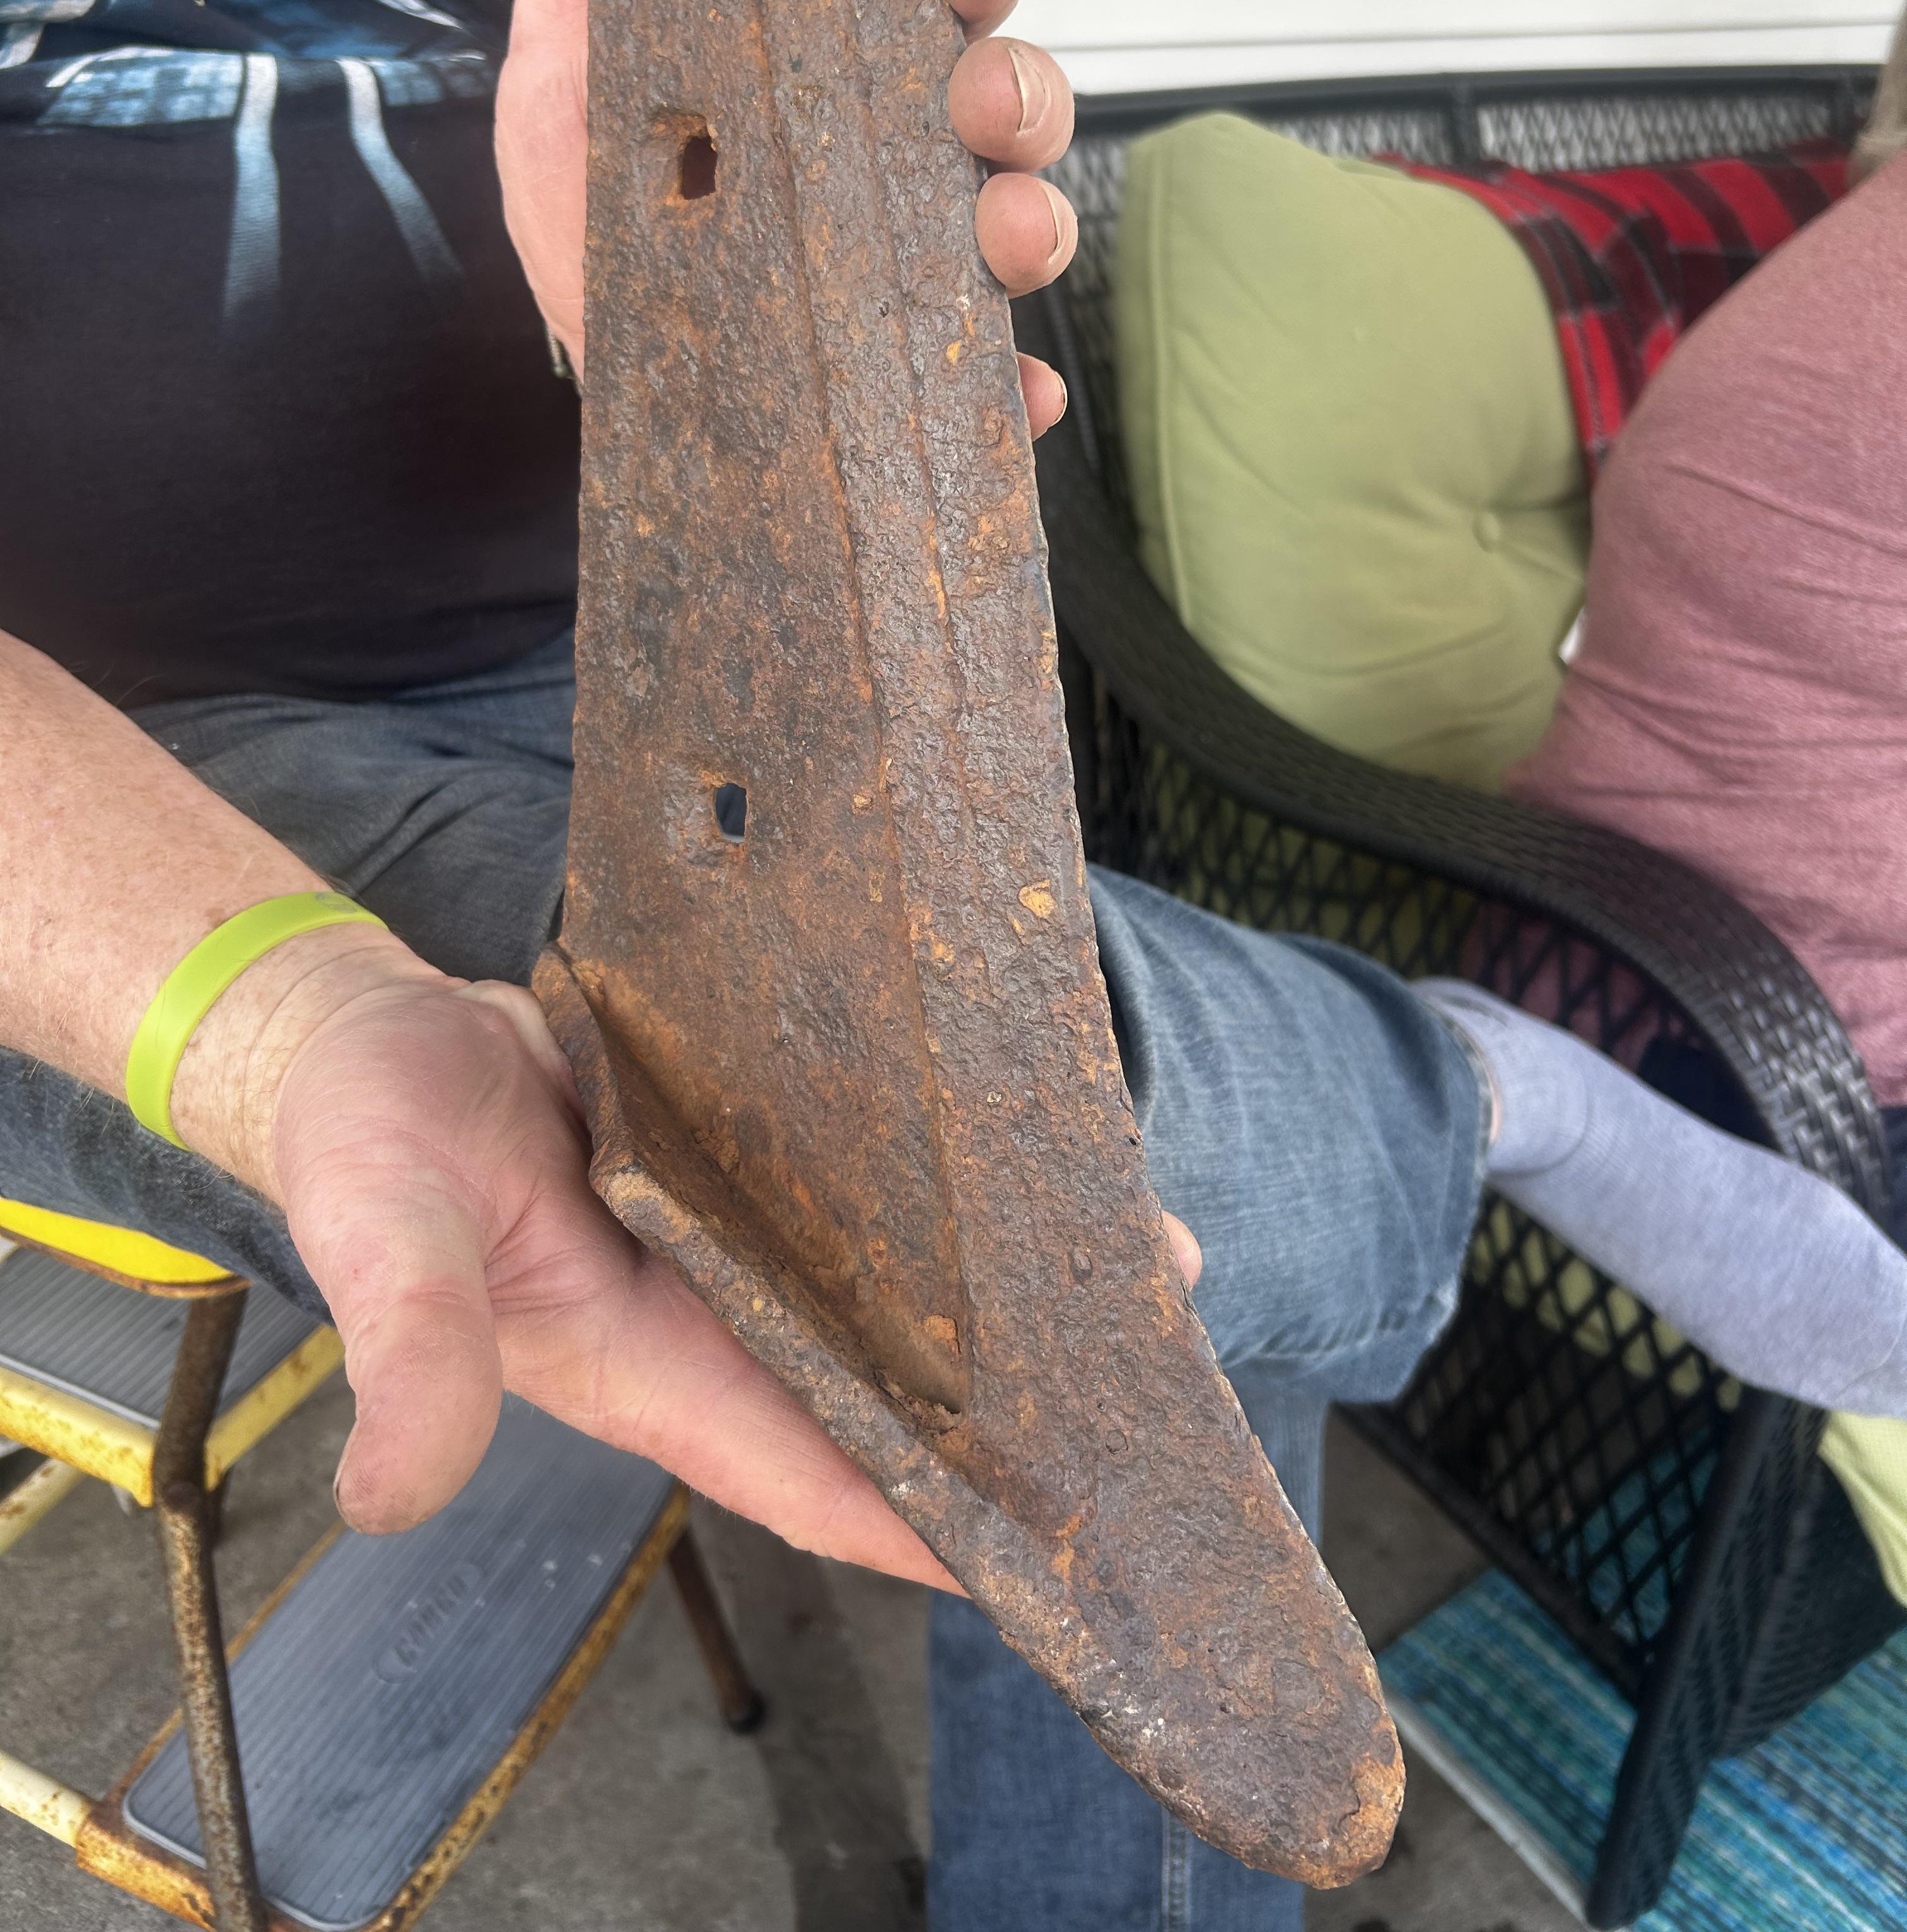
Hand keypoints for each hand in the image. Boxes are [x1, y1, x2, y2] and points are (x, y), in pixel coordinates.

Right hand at [186, 935, 1199, 1575]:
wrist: (372, 1040)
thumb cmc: (369, 1140)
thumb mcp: (384, 1230)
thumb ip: (410, 1350)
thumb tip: (394, 1498)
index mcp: (644, 1367)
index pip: (810, 1475)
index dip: (926, 1523)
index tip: (1053, 1550)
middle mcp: (710, 1319)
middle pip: (886, 1391)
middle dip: (1014, 1408)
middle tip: (1157, 1379)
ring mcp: (735, 1240)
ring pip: (895, 1292)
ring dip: (1009, 1290)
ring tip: (1154, 1253)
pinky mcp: (746, 1160)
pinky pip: (867, 1193)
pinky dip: (947, 1190)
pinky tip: (1036, 1155)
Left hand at [496, 0, 1076, 433]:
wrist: (578, 342)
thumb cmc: (592, 187)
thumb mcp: (571, 28)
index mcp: (846, 60)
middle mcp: (903, 158)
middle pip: (1010, 99)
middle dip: (1021, 86)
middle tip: (980, 98)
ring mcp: (918, 267)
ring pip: (1022, 227)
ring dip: (1034, 224)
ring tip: (1001, 237)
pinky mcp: (911, 379)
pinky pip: (991, 390)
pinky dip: (1014, 394)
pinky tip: (1017, 400)